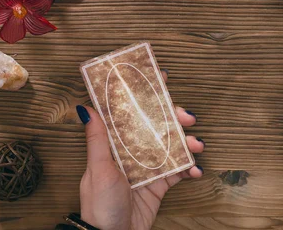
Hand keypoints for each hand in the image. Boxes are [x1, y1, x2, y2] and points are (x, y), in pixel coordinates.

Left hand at [76, 70, 203, 229]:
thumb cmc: (100, 205)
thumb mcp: (99, 169)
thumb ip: (97, 139)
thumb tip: (86, 106)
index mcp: (114, 143)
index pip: (129, 111)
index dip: (143, 93)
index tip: (159, 77)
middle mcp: (132, 151)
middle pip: (156, 125)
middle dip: (174, 117)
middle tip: (187, 116)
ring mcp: (147, 167)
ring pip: (171, 145)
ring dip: (187, 142)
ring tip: (197, 146)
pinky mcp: (159, 184)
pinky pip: (178, 171)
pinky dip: (189, 168)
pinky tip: (196, 170)